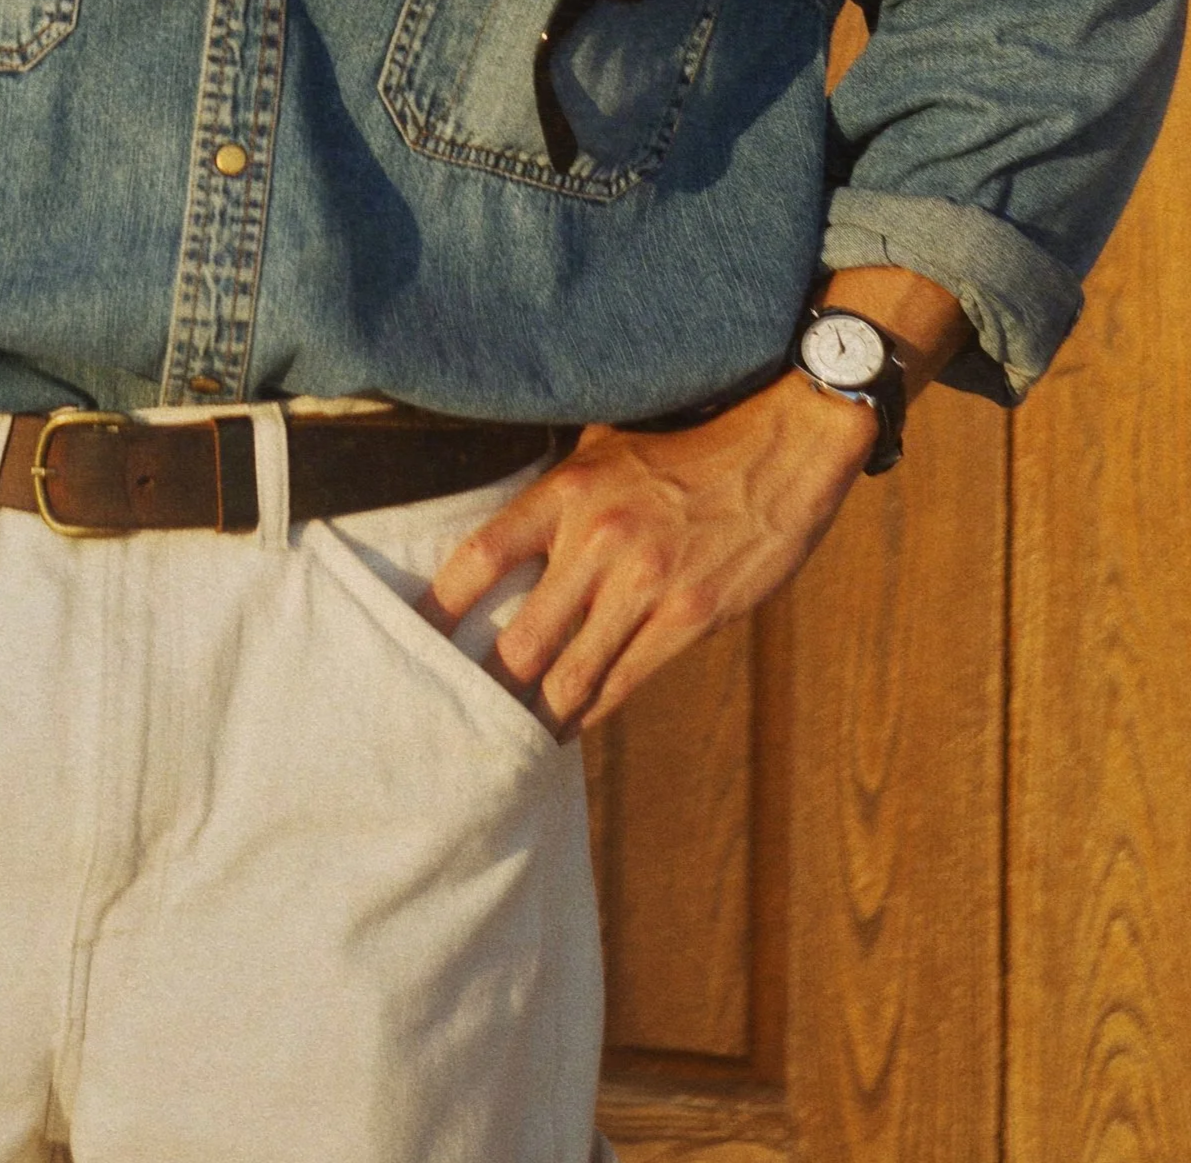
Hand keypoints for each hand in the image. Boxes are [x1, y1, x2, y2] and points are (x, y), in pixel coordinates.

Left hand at [419, 375, 874, 736]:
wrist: (781, 451)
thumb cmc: (686, 446)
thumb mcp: (607, 445)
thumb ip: (560, 490)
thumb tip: (509, 528)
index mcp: (568, 492)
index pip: (480, 557)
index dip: (438, 609)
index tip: (409, 642)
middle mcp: (598, 541)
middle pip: (519, 641)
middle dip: (484, 689)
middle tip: (453, 718)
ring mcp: (646, 584)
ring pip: (570, 676)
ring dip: (535, 716)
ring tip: (502, 744)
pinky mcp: (689, 617)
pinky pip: (624, 680)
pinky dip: (590, 711)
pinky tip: (567, 729)